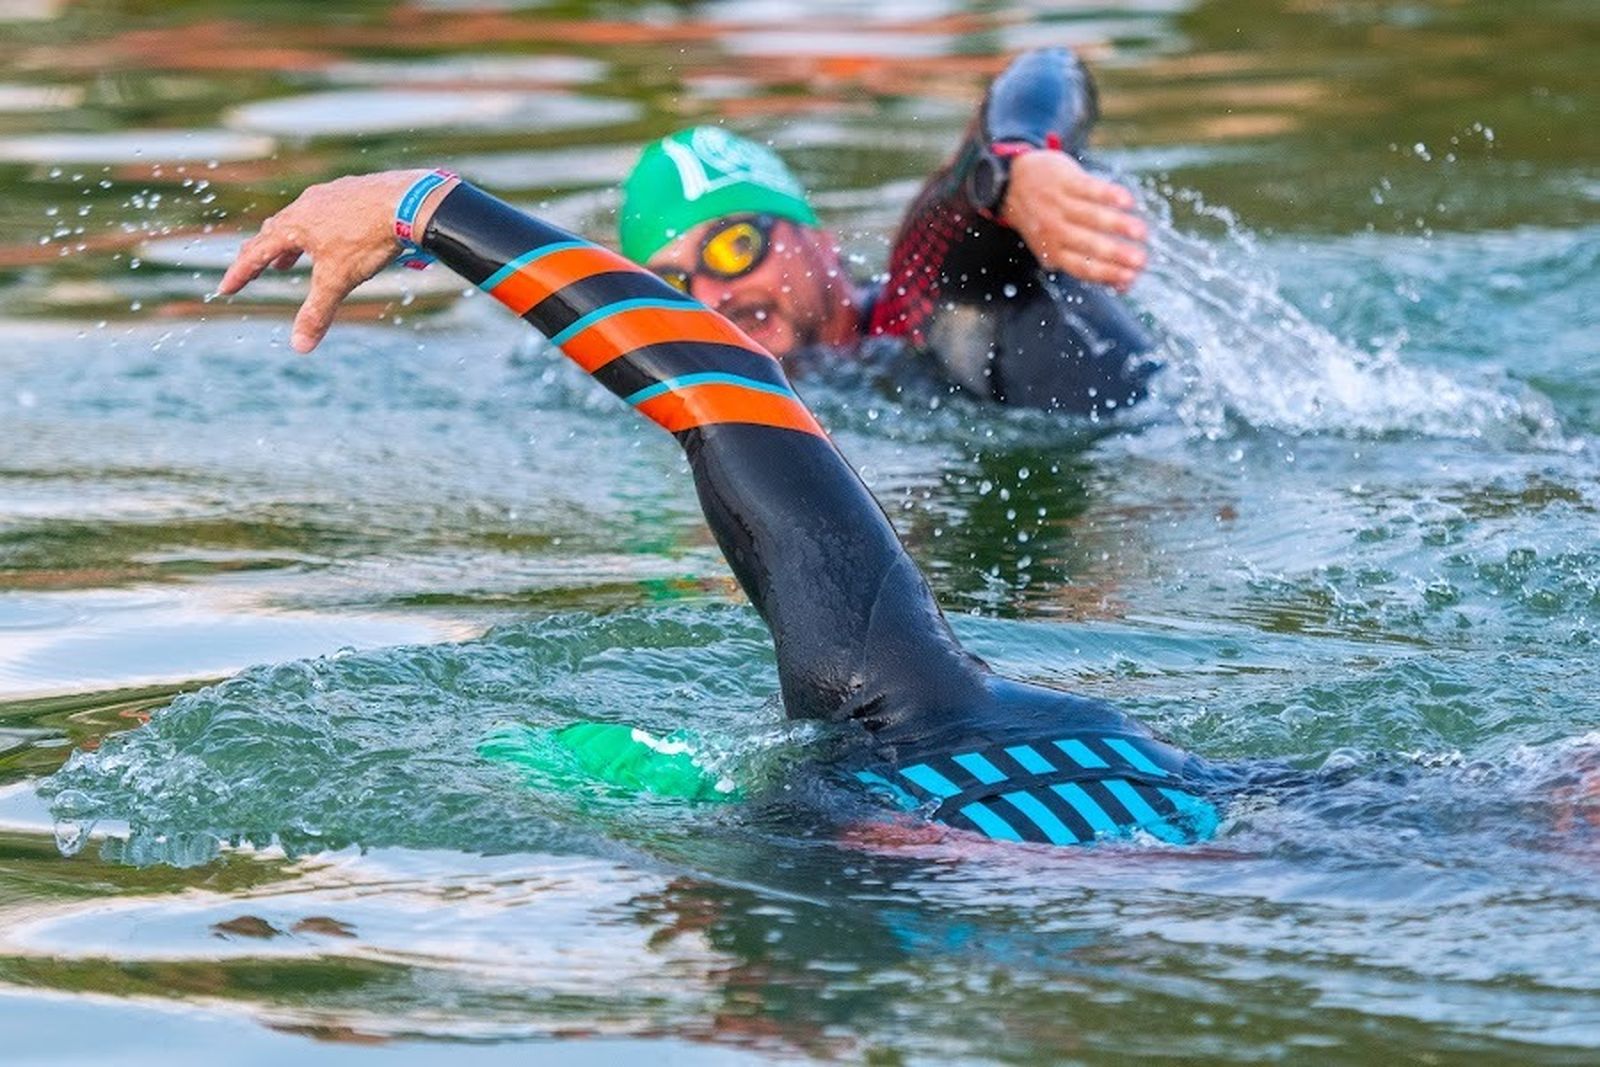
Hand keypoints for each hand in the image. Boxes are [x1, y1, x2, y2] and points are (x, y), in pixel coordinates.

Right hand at [217, 169, 451, 352]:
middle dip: (262, 254)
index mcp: (294, 226)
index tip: (226, 288)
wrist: (407, 202)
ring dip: (291, 242)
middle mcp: (306, 205)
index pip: (257, 252)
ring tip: (289, 260)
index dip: (240, 273)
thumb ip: (317, 312)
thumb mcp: (339, 280)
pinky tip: (334, 237)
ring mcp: (330, 194)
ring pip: (301, 219)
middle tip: (255, 271)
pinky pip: (327, 211)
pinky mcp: (353, 189)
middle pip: (274, 231)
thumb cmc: (367, 240)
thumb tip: (299, 347)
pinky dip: (319, 229)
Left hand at [999, 150, 1147, 291]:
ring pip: (1093, 217)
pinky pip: (1091, 189)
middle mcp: (1055, 230)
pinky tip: (1129, 203)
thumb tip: (1124, 284)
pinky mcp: (1066, 181)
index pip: (1083, 268)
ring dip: (1120, 226)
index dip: (1107, 274)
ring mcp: (1060, 205)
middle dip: (1118, 255)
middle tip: (1142, 261)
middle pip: (1090, 245)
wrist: (1011, 183)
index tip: (1131, 278)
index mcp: (1052, 252)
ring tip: (1142, 233)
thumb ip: (1085, 262)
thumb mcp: (1053, 248)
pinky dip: (1110, 196)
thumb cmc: (1044, 221)